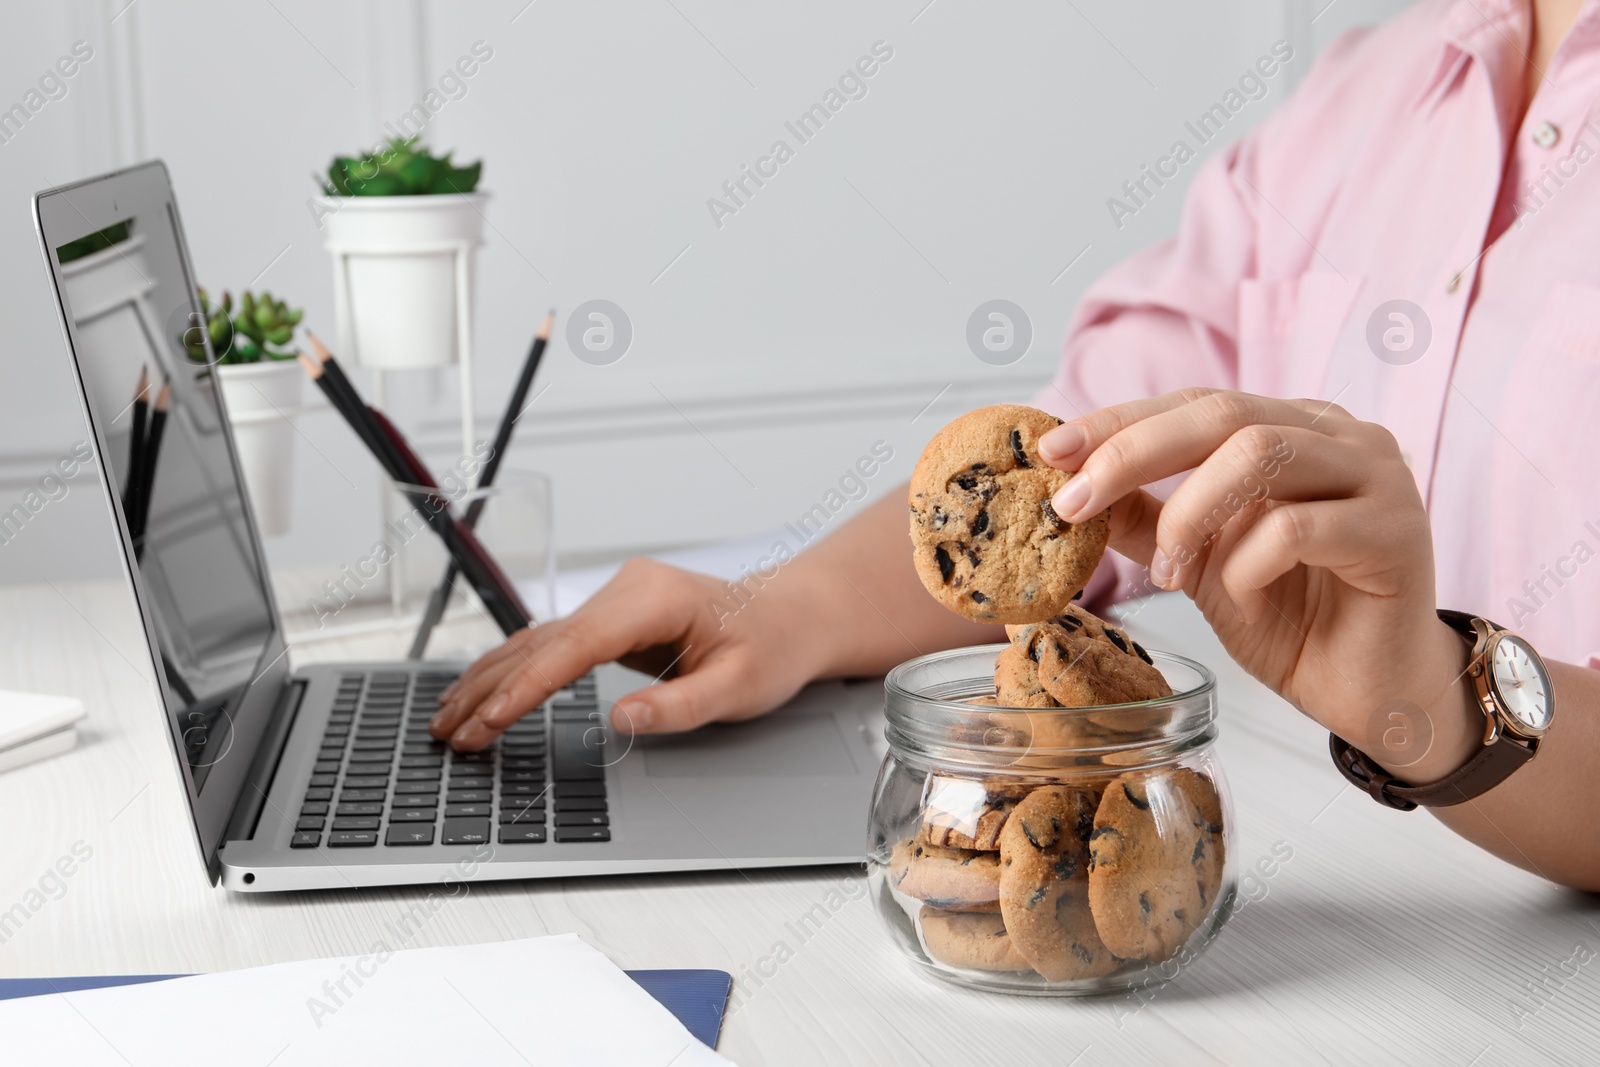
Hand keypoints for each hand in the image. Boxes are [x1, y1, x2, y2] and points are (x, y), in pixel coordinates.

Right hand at [429, 558, 832, 750]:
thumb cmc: (773, 647)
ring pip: (538, 641)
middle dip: (492, 690)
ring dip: (491, 680)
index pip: (574, 646)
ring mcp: (616, 600)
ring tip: (450, 720)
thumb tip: (621, 719)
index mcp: (654, 599)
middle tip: (451, 735)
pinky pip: (553, 645)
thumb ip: (681, 706)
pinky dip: (516, 672)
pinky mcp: (612, 617)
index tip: (492, 721)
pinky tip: (483, 693)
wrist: (791, 616)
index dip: (527, 686)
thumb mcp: (740, 688)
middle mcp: (626, 591)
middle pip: (542, 642)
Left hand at [1037, 388, 1480, 782]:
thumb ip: (1146, 517)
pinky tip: (1240, 601)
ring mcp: (1377, 476)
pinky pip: (1298, 526)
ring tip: (1168, 574)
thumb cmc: (1292, 618)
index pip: (1194, 402)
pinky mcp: (1398, 531)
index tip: (1049, 452)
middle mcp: (1339, 434)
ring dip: (1190, 514)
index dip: (1119, 423)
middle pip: (1223, 412)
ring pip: (1259, 454)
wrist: (1370, 692)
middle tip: (1074, 503)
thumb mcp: (1199, 560)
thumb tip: (1068, 486)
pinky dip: (1247, 565)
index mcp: (1293, 426)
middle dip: (1133, 453)